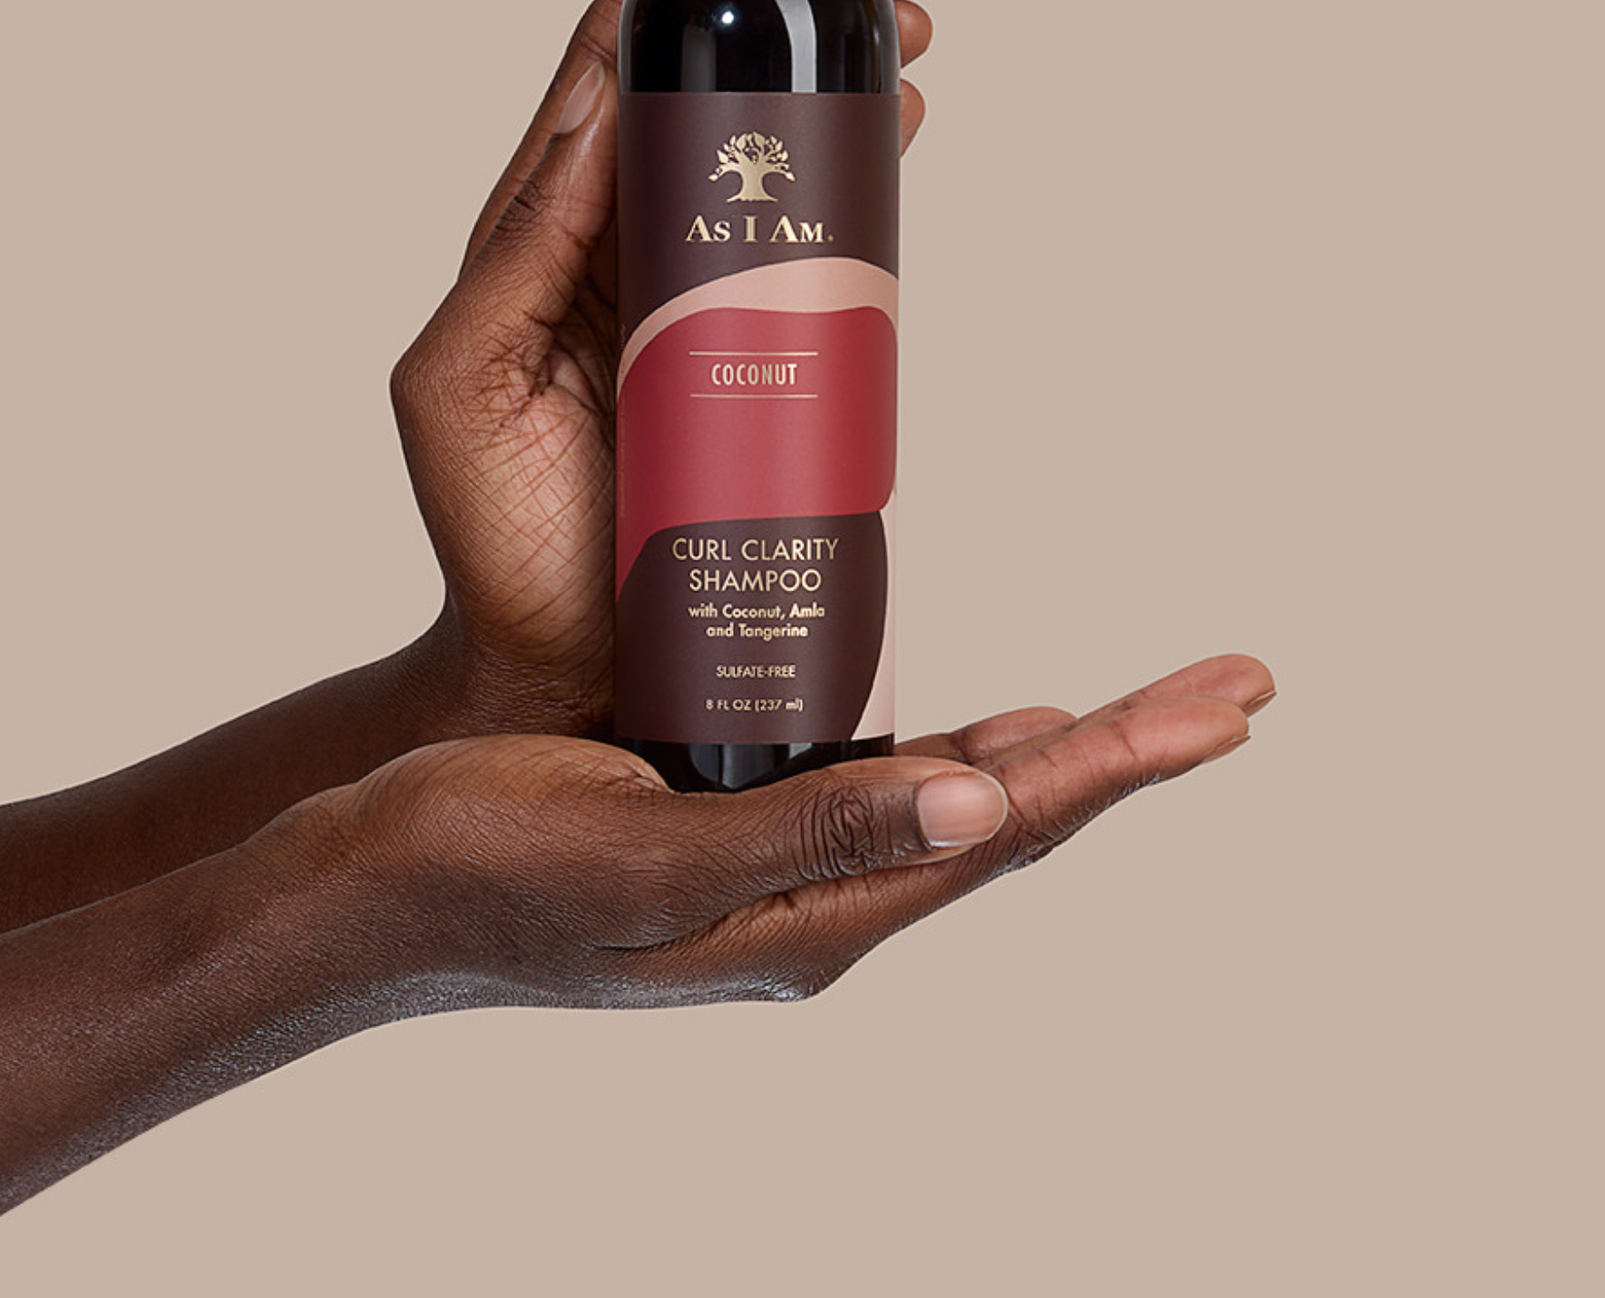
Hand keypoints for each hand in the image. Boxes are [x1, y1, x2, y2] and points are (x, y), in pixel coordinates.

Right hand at [318, 656, 1271, 1009]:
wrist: (367, 891)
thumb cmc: (483, 868)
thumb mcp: (645, 853)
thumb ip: (811, 832)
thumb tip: (977, 809)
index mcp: (810, 918)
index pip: (1005, 830)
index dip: (1123, 760)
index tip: (1225, 706)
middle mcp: (816, 902)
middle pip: (1009, 813)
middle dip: (1129, 748)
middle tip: (1236, 686)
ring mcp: (780, 868)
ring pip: (957, 800)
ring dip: (1063, 750)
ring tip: (1155, 708)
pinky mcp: (736, 826)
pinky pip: (885, 785)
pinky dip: (962, 747)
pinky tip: (994, 730)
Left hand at [390, 0, 933, 737]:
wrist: (570, 666)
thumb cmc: (500, 539)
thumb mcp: (460, 385)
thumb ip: (513, 255)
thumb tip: (583, 117)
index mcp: (536, 239)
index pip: (596, 76)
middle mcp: (613, 249)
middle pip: (692, 97)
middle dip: (763, 10)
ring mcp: (688, 298)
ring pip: (758, 158)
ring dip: (824, 83)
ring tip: (902, 37)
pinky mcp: (754, 354)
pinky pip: (802, 246)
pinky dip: (849, 181)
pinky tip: (895, 139)